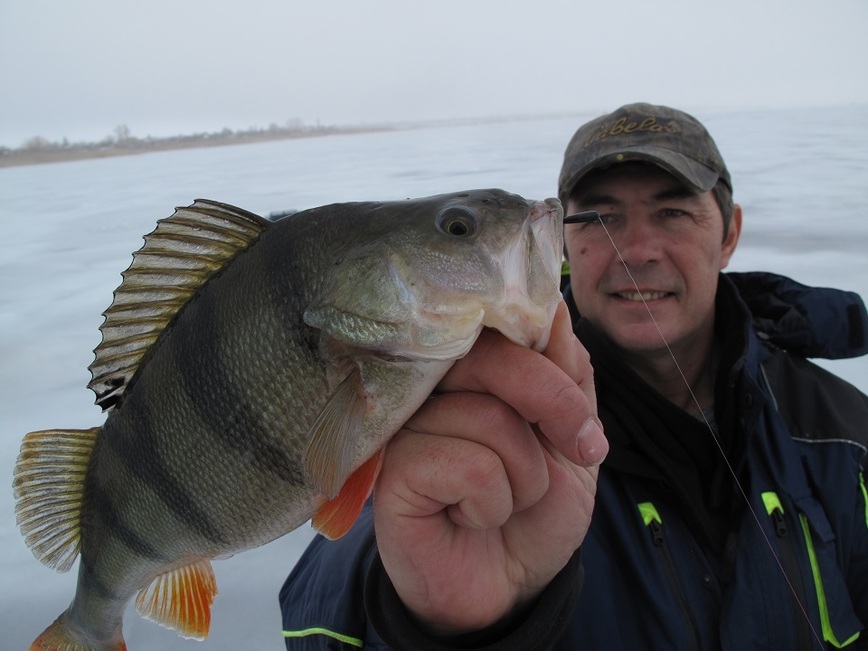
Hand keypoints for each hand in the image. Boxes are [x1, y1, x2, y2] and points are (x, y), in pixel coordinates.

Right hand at [373, 301, 606, 634]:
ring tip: (504, 498)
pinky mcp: (390, 470)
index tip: (577, 411)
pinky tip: (471, 517)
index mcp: (466, 365)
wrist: (508, 585)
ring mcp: (403, 424)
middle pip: (494, 356)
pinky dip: (492, 501)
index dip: (548, 354)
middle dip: (555, 405)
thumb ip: (568, 373)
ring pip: (489, 417)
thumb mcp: (572, 436)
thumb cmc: (534, 507)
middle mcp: (426, 384)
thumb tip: (556, 308)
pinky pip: (468, 465)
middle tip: (574, 449)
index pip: (499, 318)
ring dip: (525, 474)